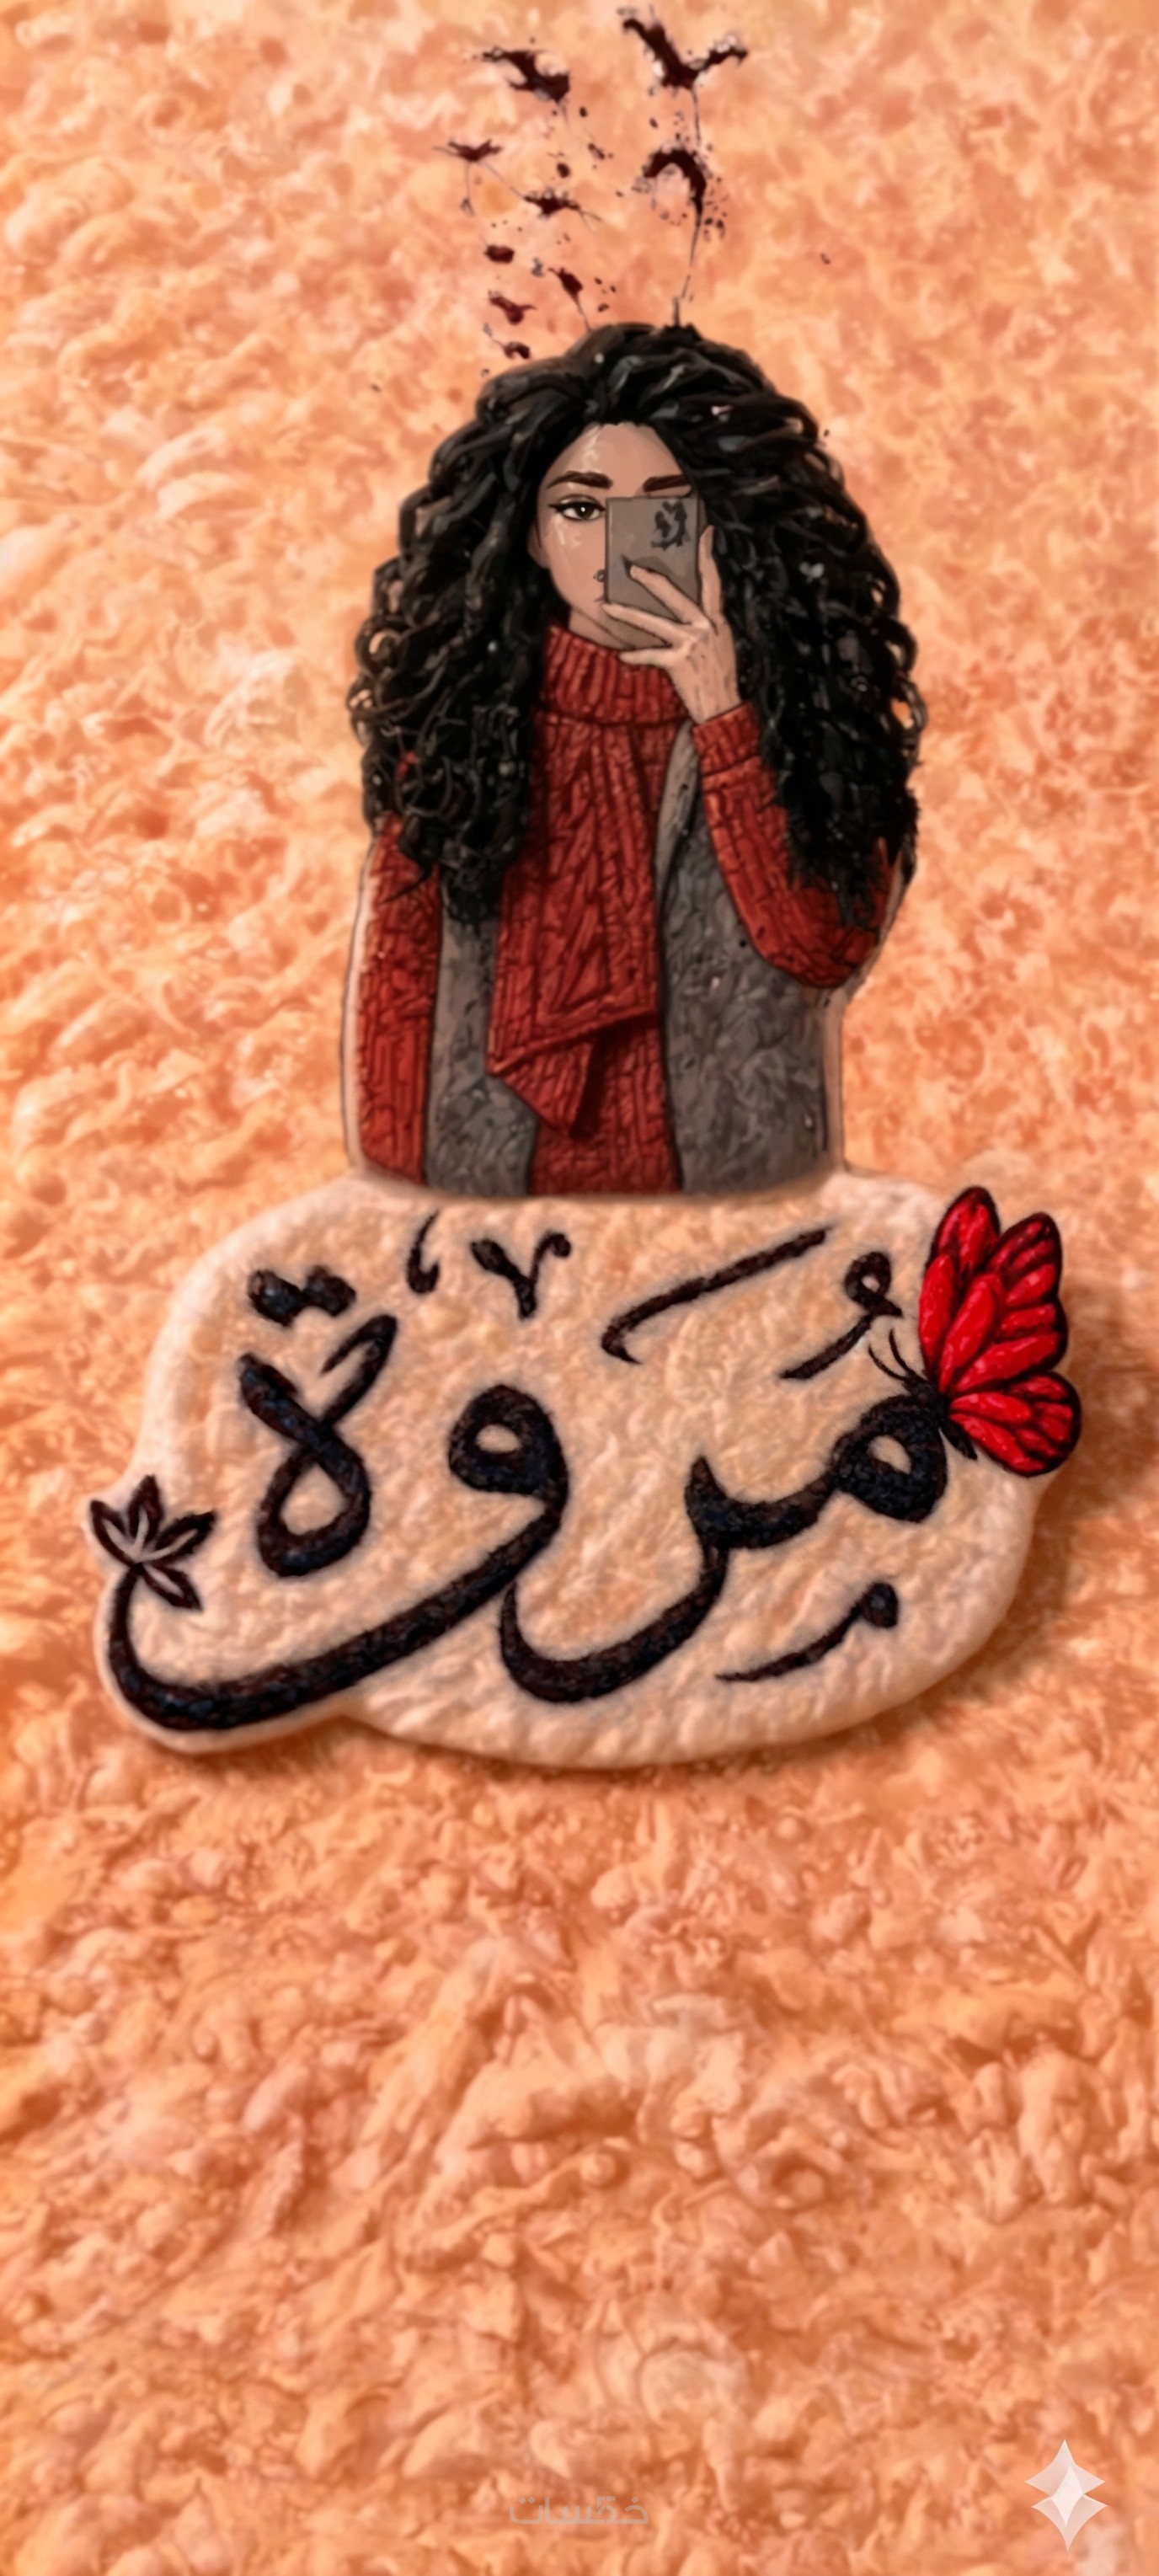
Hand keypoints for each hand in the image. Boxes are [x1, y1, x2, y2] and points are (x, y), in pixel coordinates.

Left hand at [604, 525, 741, 724]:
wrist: (723, 706)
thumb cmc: (719, 675)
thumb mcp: (720, 643)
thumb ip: (707, 623)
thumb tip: (687, 608)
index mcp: (716, 620)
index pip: (713, 581)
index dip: (707, 556)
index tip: (705, 532)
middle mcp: (705, 627)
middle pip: (676, 596)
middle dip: (653, 581)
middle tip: (632, 569)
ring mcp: (691, 644)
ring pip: (655, 623)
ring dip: (628, 614)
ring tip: (607, 606)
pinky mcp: (679, 663)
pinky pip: (651, 656)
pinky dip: (636, 656)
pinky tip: (622, 656)